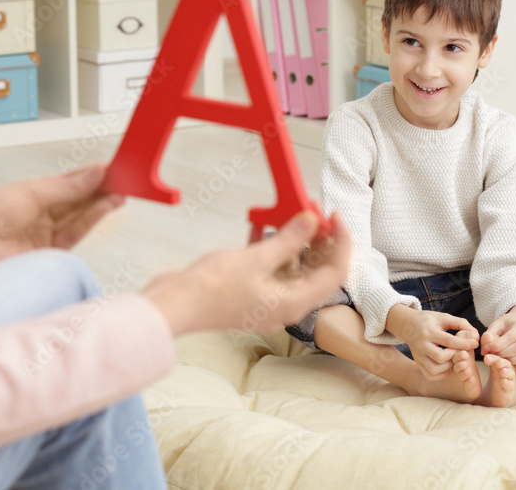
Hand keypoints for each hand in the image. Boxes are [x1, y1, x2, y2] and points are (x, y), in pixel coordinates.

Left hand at [0, 164, 123, 286]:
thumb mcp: (32, 193)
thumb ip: (68, 186)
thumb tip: (97, 170)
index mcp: (35, 193)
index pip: (73, 182)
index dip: (94, 174)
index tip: (115, 165)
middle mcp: (43, 213)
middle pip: (81, 199)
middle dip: (103, 187)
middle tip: (127, 176)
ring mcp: (47, 233)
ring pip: (83, 215)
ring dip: (103, 202)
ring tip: (122, 189)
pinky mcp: (51, 253)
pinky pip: (78, 232)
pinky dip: (94, 218)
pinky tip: (106, 204)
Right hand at [142, 211, 350, 336]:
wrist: (174, 305)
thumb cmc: (211, 291)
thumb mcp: (256, 259)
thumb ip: (288, 240)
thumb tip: (312, 221)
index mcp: (293, 302)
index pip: (335, 272)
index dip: (341, 243)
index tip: (335, 217)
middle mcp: (285, 304)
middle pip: (316, 269)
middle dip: (318, 238)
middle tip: (313, 210)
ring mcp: (268, 298)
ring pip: (294, 266)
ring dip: (295, 239)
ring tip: (292, 211)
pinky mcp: (251, 291)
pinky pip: (272, 266)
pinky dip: (273, 247)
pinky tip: (265, 224)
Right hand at [387, 307, 477, 380]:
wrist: (408, 325)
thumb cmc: (429, 321)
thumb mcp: (443, 317)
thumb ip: (460, 323)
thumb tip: (475, 334)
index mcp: (428, 332)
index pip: (449, 341)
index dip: (464, 343)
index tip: (475, 343)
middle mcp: (422, 345)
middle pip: (440, 357)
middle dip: (455, 356)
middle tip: (462, 351)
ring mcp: (419, 356)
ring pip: (435, 369)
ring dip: (449, 367)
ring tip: (454, 359)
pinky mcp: (418, 363)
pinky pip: (430, 375)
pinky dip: (442, 374)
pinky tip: (448, 366)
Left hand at [481, 306, 515, 371]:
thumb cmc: (505, 326)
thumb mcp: (495, 326)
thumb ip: (488, 336)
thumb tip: (484, 350)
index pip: (510, 337)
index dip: (497, 345)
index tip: (487, 348)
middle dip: (503, 353)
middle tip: (493, 354)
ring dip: (512, 361)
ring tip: (501, 358)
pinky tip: (510, 363)